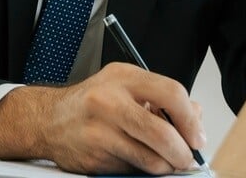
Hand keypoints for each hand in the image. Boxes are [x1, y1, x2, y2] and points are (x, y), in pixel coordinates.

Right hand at [0, 62, 205, 174]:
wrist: (48, 120)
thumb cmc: (91, 102)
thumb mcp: (124, 86)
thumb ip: (160, 98)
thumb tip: (195, 116)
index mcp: (123, 77)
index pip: (171, 94)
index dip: (190, 120)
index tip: (197, 136)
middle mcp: (110, 101)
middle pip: (162, 133)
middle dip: (182, 153)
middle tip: (187, 159)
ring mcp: (99, 130)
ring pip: (149, 158)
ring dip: (166, 167)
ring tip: (166, 163)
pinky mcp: (94, 156)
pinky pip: (131, 169)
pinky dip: (142, 170)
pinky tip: (137, 161)